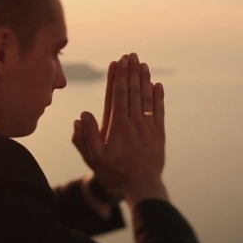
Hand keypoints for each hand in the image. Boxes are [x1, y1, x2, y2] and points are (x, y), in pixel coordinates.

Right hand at [71, 53, 167, 206]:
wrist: (142, 188)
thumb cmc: (115, 174)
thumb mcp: (94, 159)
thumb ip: (86, 137)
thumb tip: (83, 115)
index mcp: (118, 125)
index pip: (118, 95)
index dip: (118, 76)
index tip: (118, 61)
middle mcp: (134, 122)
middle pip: (133, 91)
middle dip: (131, 72)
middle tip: (131, 55)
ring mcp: (148, 127)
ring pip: (146, 98)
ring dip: (144, 80)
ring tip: (143, 64)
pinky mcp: (158, 135)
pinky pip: (159, 112)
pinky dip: (159, 98)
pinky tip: (158, 85)